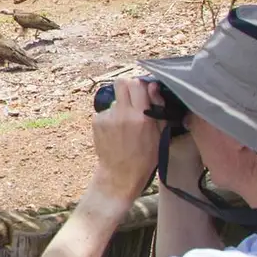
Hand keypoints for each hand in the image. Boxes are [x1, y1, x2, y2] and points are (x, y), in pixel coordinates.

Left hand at [89, 77, 161, 199]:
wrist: (120, 174)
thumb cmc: (145, 157)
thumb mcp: (160, 134)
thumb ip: (158, 108)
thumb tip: (153, 86)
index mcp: (141, 116)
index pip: (138, 83)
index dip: (141, 85)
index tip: (144, 92)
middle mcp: (123, 113)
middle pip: (122, 82)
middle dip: (128, 87)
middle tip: (133, 99)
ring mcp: (107, 117)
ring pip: (114, 99)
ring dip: (120, 106)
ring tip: (125, 124)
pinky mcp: (96, 122)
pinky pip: (106, 111)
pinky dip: (111, 118)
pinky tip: (116, 131)